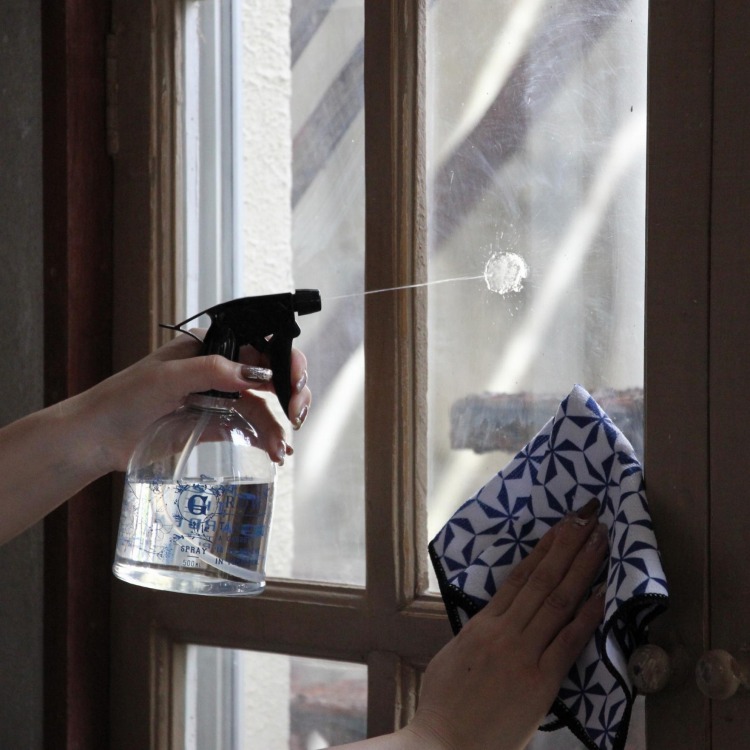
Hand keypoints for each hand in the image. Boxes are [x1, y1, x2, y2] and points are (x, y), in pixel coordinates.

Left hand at [74, 332, 311, 473]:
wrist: (98, 438)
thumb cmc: (124, 397)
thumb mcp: (168, 376)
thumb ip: (213, 370)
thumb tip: (259, 374)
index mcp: (211, 347)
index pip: (260, 345)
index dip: (285, 360)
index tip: (293, 382)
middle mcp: (221, 370)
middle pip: (270, 374)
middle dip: (291, 393)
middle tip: (296, 415)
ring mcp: (220, 398)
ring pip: (264, 405)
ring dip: (279, 424)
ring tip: (284, 448)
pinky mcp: (215, 424)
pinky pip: (250, 428)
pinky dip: (267, 438)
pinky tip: (276, 452)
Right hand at [403, 503, 606, 749]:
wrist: (444, 742)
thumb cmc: (444, 703)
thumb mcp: (454, 655)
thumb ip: (478, 632)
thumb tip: (496, 617)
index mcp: (482, 624)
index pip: (519, 576)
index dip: (544, 548)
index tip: (562, 525)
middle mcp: (505, 631)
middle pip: (542, 579)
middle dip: (568, 545)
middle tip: (588, 515)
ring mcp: (524, 654)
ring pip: (558, 601)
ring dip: (582, 567)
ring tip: (600, 540)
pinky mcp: (541, 681)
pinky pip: (569, 642)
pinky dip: (588, 615)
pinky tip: (604, 593)